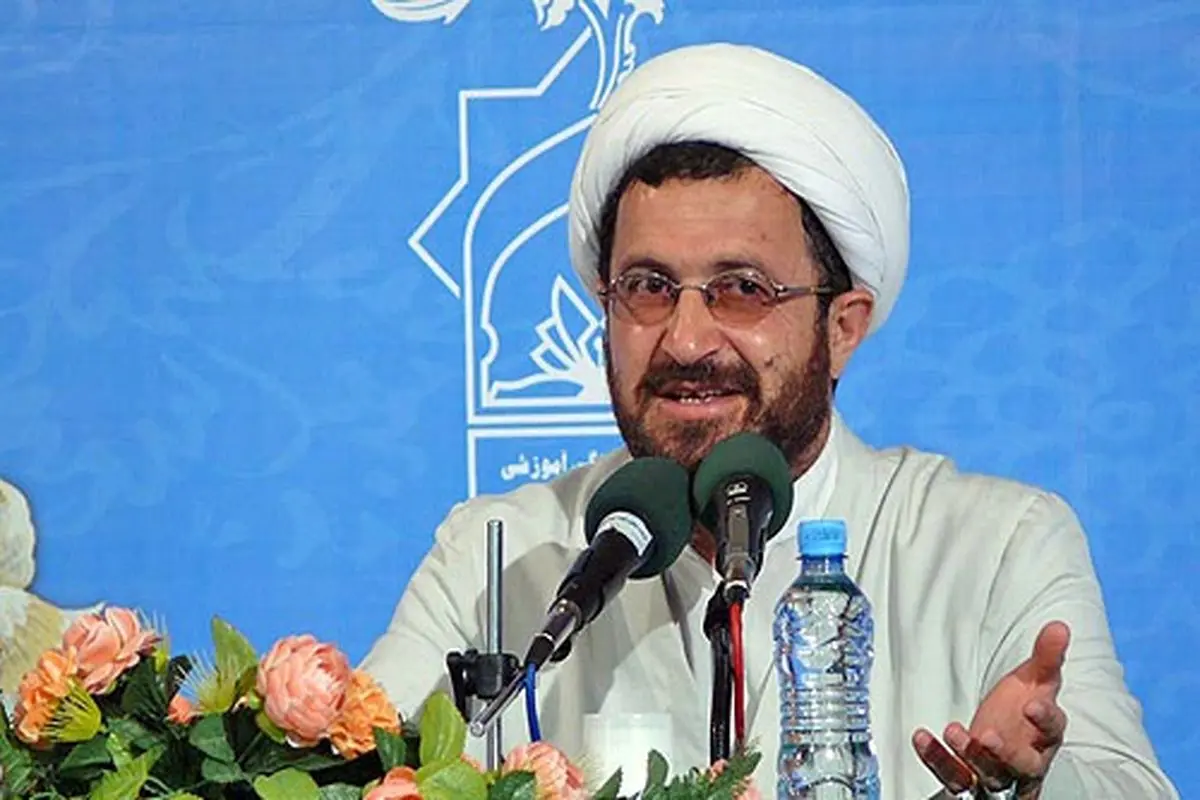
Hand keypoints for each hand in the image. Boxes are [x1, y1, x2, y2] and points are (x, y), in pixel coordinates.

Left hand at [912, 621, 1069, 798]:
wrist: (1003, 737)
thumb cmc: (1022, 710)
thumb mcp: (1035, 680)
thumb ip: (1047, 656)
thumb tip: (1059, 625)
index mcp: (1046, 734)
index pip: (1053, 731)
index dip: (1044, 720)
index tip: (1031, 706)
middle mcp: (1026, 759)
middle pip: (1023, 765)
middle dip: (1006, 753)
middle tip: (987, 736)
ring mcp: (998, 772)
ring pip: (990, 775)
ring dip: (970, 756)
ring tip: (954, 732)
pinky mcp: (970, 779)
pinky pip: (954, 776)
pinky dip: (937, 759)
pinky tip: (922, 738)